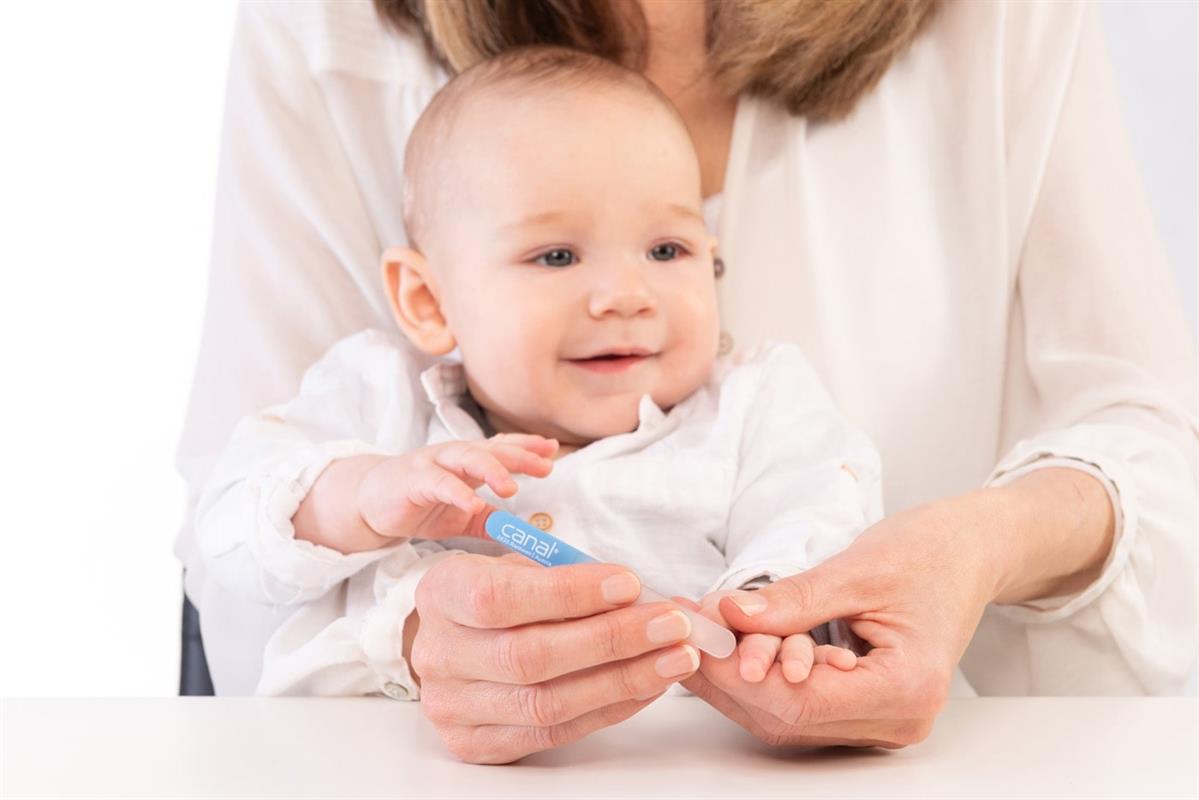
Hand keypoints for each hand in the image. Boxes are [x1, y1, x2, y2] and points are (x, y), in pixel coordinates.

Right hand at [358, 433, 557, 540]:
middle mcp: (453, 456)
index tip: (553, 450)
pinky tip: (472, 502)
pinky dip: (456, 492)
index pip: (502, 447)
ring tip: (511, 486)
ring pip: (465, 457)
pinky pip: (437, 483)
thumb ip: (492, 521)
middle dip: (519, 455)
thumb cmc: (420, 504)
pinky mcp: (412, 481)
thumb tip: (527, 537)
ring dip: (490, 469)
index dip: (527, 446)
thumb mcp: (463, 515)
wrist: (370, 503)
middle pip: (491, 448)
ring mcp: (432, 465)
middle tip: (544, 467)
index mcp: (468, 461)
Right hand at [410, 554, 699, 763]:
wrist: (460, 642)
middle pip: (529, 656)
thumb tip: (641, 595)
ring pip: (546, 702)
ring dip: (623, 679)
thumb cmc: (503, 595)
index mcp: (442, 593)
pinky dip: (610, 707)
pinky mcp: (477, 744)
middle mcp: (438, 654)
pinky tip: (648, 685)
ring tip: (676, 658)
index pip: (500, 597)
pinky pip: (554, 732)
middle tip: (672, 624)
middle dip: (612, 639)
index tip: (629, 584)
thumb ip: (568, 575)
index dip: (569, 593)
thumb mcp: (520, 566)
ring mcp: (453, 706)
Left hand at [684, 491, 1007, 747]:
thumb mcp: (856, 570)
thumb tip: (730, 615)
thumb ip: (792, 601)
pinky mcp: (865, 708)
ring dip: (739, 678)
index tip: (696, 635)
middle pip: (787, 718)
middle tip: (689, 628)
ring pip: (787, 717)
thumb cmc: (930, 554)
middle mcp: (897, 721)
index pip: (800, 702)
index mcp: (906, 690)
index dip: (737, 672)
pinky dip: (763, 677)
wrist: (970, 552)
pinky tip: (735, 644)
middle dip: (728, 675)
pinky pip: (802, 705)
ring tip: (705, 631)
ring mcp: (882, 721)